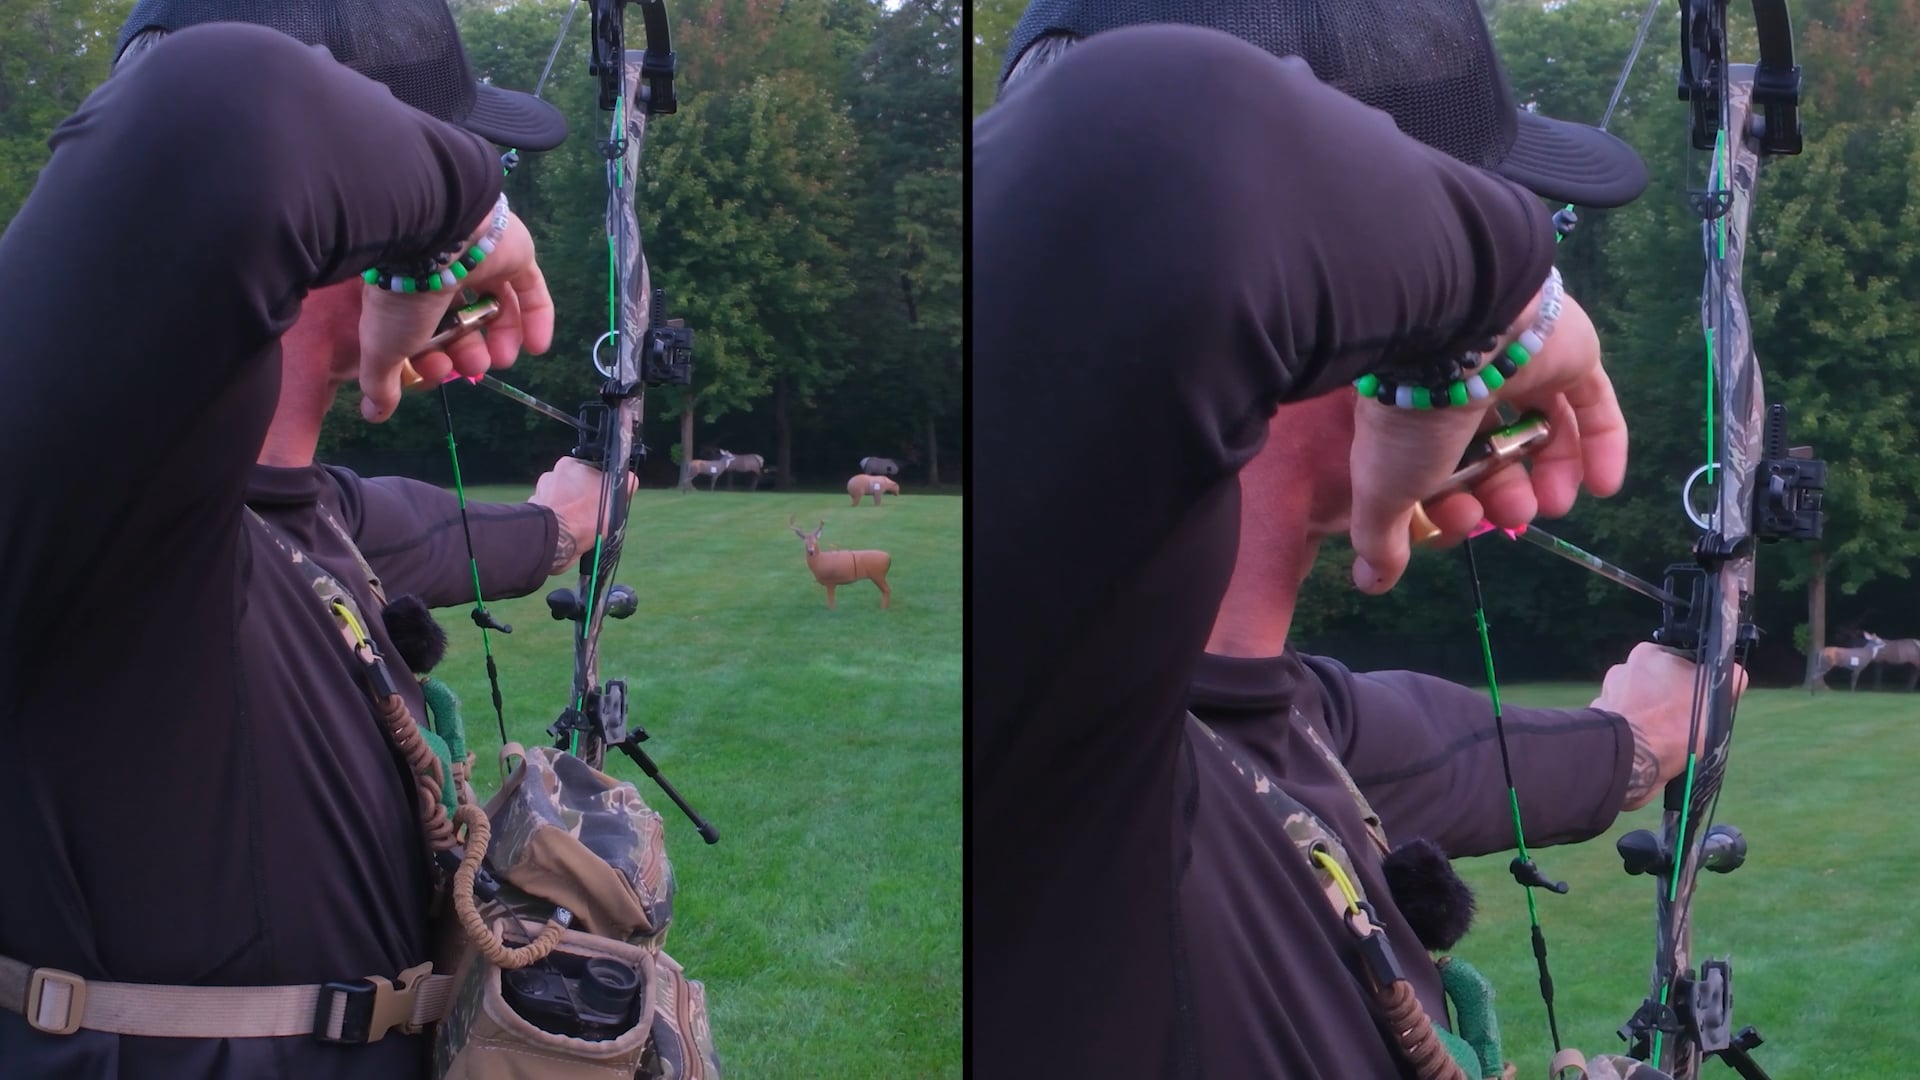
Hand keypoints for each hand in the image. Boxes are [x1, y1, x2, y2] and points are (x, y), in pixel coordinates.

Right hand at [357, 211, 555, 421]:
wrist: (432, 236)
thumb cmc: (403, 296)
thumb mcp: (383, 345)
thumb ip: (381, 380)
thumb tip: (374, 414)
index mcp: (406, 291)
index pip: (423, 331)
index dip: (431, 357)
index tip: (436, 372)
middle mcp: (442, 274)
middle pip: (461, 321)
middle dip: (467, 353)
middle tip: (473, 369)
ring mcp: (480, 262)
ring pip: (495, 307)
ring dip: (500, 340)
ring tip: (501, 359)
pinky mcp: (514, 253)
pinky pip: (530, 291)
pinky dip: (536, 319)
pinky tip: (537, 348)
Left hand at [529, 457, 638, 575]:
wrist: (553, 541)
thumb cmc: (585, 516)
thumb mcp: (615, 499)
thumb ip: (625, 484)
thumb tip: (630, 479)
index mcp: (569, 465)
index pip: (590, 472)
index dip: (600, 487)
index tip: (604, 502)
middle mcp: (550, 476)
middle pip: (575, 487)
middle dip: (583, 500)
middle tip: (593, 517)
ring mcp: (539, 495)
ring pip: (562, 503)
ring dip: (570, 513)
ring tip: (580, 529)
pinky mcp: (533, 514)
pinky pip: (551, 518)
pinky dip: (558, 525)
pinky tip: (567, 534)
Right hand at [1347, 284, 1628, 592]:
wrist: (1456, 333)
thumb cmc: (1412, 418)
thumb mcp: (1384, 487)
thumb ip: (1380, 536)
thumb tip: (1372, 583)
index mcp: (1417, 415)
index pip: (1440, 468)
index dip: (1453, 504)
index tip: (1461, 522)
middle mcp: (1467, 390)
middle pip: (1494, 455)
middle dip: (1504, 497)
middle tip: (1513, 517)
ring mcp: (1521, 370)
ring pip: (1543, 433)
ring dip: (1550, 478)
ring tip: (1553, 503)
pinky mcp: (1569, 356)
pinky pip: (1593, 406)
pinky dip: (1601, 447)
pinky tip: (1604, 487)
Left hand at [1592, 642, 1747, 810]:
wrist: (1629, 760)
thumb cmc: (1674, 723)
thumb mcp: (1714, 698)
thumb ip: (1728, 680)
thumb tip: (1734, 674)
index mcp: (1647, 654)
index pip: (1680, 664)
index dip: (1695, 685)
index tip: (1702, 705)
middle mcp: (1622, 671)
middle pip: (1659, 686)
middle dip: (1671, 705)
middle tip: (1686, 727)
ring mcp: (1607, 698)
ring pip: (1642, 708)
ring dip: (1654, 723)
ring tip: (1668, 743)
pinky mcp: (1600, 725)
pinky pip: (1625, 729)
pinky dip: (1636, 738)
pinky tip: (1649, 751)